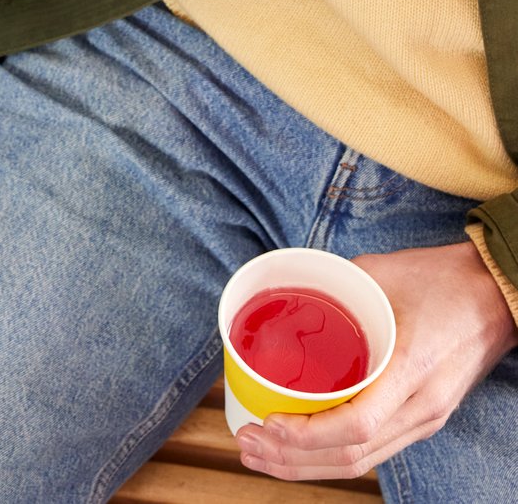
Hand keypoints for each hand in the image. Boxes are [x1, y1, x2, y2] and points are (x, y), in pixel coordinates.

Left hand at [236, 242, 517, 481]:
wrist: (494, 295)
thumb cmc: (440, 279)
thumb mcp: (380, 273)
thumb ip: (334, 286)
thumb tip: (284, 289)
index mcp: (411, 371)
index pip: (357, 425)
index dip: (307, 435)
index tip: (267, 423)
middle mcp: (420, 408)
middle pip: (353, 456)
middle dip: (293, 460)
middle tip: (246, 443)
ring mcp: (425, 419)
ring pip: (363, 462)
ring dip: (308, 466)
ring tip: (262, 455)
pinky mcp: (423, 418)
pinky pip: (375, 450)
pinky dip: (334, 456)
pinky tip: (303, 451)